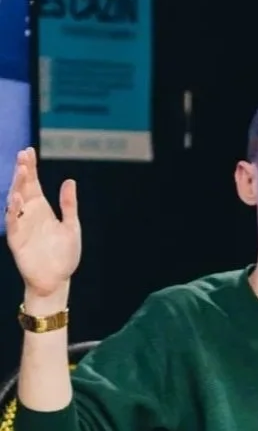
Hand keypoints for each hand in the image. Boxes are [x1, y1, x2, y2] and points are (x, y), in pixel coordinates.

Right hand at [5, 148, 80, 301]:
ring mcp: (21, 225)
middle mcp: (29, 213)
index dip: (30, 167)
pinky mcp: (16, 239)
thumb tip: (69, 180)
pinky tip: (16, 197)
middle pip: (22, 188)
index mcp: (42, 209)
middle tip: (23, 155)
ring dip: (17, 185)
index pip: (33, 183)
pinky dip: (13, 210)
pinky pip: (12, 222)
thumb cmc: (64, 255)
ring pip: (14, 201)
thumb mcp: (71, 226)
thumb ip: (69, 205)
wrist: (56, 280)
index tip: (29, 150)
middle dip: (22, 171)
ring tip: (22, 171)